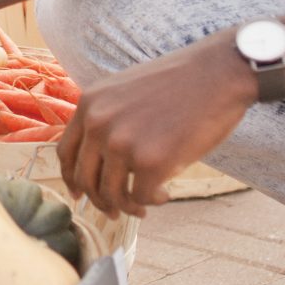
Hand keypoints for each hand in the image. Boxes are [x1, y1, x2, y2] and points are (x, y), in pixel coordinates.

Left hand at [57, 29, 255, 217]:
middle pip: (86, 179)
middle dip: (100, 201)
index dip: (72, 179)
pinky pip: (140, 197)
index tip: (81, 194)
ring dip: (128, 206)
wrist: (218, 73)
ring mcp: (123, 143)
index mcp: (90, 104)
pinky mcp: (152, 162)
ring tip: (145, 205)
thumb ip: (107, 118)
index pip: (66, 153)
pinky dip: (152, 201)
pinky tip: (166, 194)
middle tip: (115, 212)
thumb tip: (99, 160)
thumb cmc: (180, 82)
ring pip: (112, 194)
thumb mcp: (125, 89)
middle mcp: (99, 124)